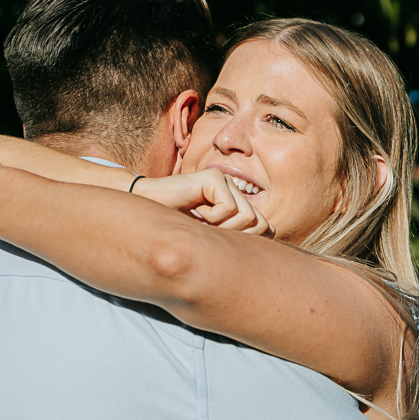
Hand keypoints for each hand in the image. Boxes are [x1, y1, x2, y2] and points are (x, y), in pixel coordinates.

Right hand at [133, 171, 274, 236]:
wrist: (147, 211)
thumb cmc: (177, 231)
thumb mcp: (212, 240)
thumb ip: (237, 239)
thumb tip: (271, 239)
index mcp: (237, 204)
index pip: (264, 227)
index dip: (245, 242)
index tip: (219, 242)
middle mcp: (235, 190)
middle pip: (258, 223)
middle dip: (233, 235)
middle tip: (209, 231)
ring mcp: (225, 181)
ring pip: (246, 216)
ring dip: (220, 227)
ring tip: (200, 220)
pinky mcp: (215, 177)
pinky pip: (228, 208)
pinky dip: (210, 217)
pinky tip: (195, 209)